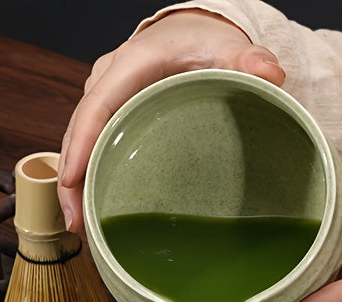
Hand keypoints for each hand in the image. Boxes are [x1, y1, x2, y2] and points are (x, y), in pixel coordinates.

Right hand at [57, 10, 284, 231]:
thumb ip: (249, 60)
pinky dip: (90, 179)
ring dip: (77, 185)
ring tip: (81, 228)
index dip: (82, 145)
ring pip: (82, 144)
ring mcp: (107, 102)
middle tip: (77, 224)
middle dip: (72, 180)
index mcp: (130, 66)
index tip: (73, 180)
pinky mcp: (113, 119)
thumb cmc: (204, 42)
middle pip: (80, 133)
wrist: (193, 34)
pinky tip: (95, 213)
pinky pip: (93, 148)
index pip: (97, 107)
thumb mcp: (226, 48)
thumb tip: (269, 73)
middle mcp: (109, 83)